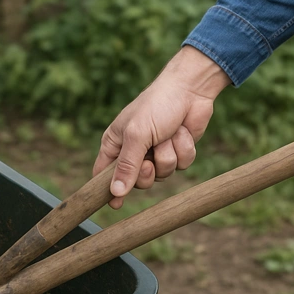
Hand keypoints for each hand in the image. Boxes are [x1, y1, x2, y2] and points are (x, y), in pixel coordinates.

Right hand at [94, 46, 231, 208]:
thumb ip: (127, 166)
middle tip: (150, 159)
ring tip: (169, 135)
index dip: (108, 190)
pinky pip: (181, 165)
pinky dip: (184, 149)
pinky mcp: (177, 151)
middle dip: (147, 172)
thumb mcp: (137, 136)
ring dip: (169, 155)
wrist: (190, 89)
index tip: (115, 205)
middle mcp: (134, 151)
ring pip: (162, 175)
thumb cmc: (156, 105)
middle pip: (136, 182)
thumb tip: (116, 193)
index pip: (103, 175)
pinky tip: (182, 132)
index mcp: (115, 144)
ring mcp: (156, 152)